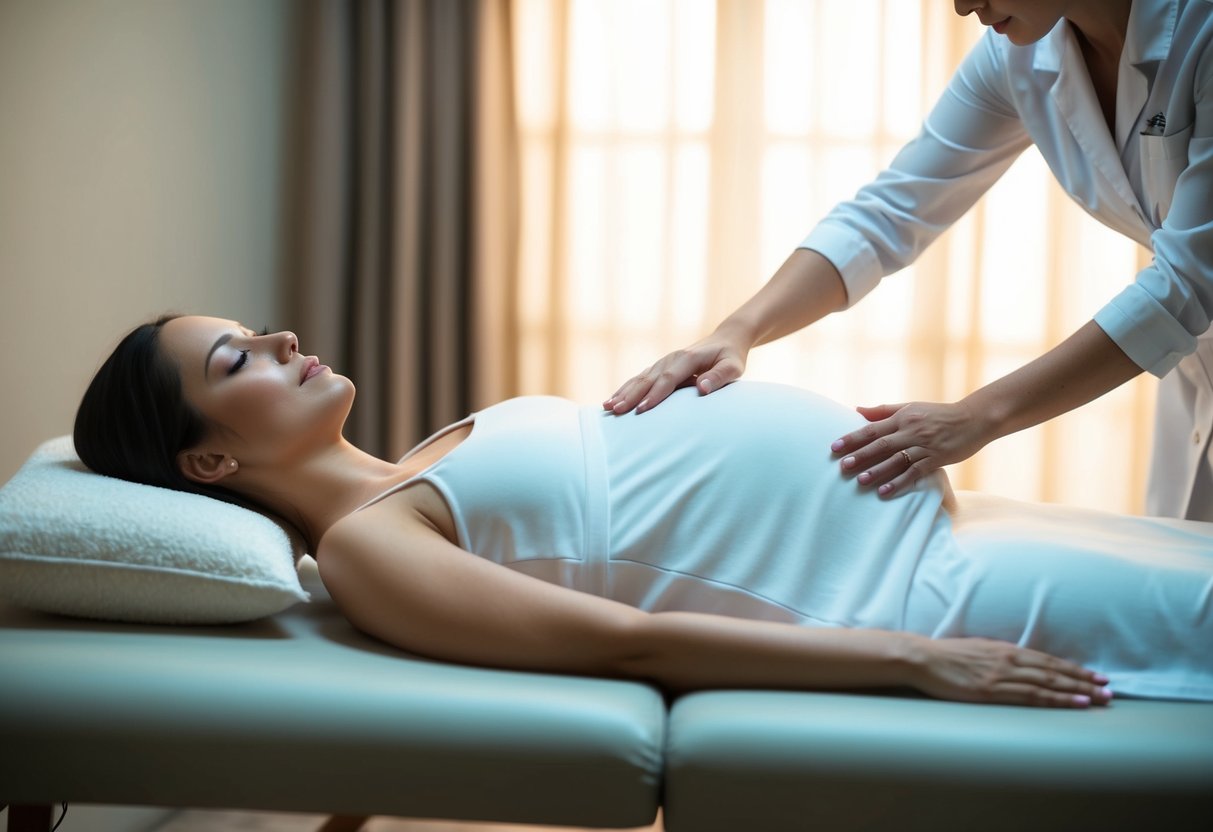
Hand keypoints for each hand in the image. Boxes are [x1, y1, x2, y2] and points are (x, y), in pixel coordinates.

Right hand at [603, 331, 748, 414]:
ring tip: (607, 407)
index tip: (642, 410)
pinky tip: (613, 399)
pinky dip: (625, 389)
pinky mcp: (660, 367)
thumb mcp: (733, 367)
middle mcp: (671, 358)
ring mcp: (663, 362)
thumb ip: (719, 377)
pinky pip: (640, 379)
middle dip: (631, 396)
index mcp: (687, 358)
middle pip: (648, 379)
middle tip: (616, 411)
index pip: (668, 379)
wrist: (725, 339)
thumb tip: (702, 389)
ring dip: (623, 392)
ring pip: (639, 378)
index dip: (655, 395)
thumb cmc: (731, 357)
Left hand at [831, 399, 989, 496]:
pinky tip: (884, 492)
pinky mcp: (937, 459)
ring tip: (860, 481)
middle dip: (861, 456)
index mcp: (902, 417)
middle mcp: (911, 430)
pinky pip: (915, 472)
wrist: (974, 419)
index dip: (853, 438)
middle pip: (881, 444)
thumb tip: (855, 410)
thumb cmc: (938, 413)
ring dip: (878, 471)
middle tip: (842, 467)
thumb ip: (883, 411)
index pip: (872, 428)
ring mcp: (924, 445)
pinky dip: (899, 482)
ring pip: (897, 459)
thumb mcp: (910, 407)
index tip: (834, 447)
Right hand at [912, 636, 1111, 707]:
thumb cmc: (945, 656)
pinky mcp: (993, 690)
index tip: (1095, 675)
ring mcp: (1002, 676)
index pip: (1047, 660)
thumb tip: (1016, 664)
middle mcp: (1009, 660)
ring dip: (1078, 691)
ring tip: (1100, 698)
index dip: (1073, 669)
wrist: (922, 658)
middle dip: (1083, 681)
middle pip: (1054, 672)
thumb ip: (998, 657)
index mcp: (1005, 650)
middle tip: (1109, 690)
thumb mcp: (977, 650)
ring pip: (1049, 684)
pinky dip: (1057, 699)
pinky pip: (1032, 696)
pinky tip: (1074, 703)